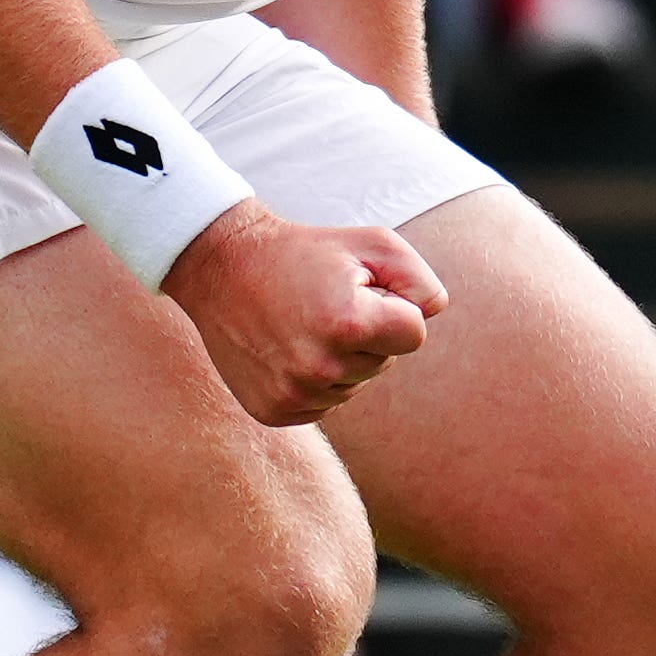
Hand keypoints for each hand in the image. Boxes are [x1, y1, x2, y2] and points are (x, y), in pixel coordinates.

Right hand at [161, 204, 443, 425]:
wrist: (223, 269)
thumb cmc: (306, 252)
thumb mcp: (372, 244)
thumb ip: (420, 279)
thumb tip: (433, 316)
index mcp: (348, 324)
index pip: (415, 335)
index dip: (395, 307)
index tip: (362, 289)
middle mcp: (320, 368)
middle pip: (384, 363)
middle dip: (367, 334)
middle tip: (326, 304)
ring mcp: (294, 395)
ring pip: (354, 386)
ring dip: (341, 359)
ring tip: (305, 324)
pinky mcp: (275, 411)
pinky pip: (323, 405)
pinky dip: (314, 380)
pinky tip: (289, 348)